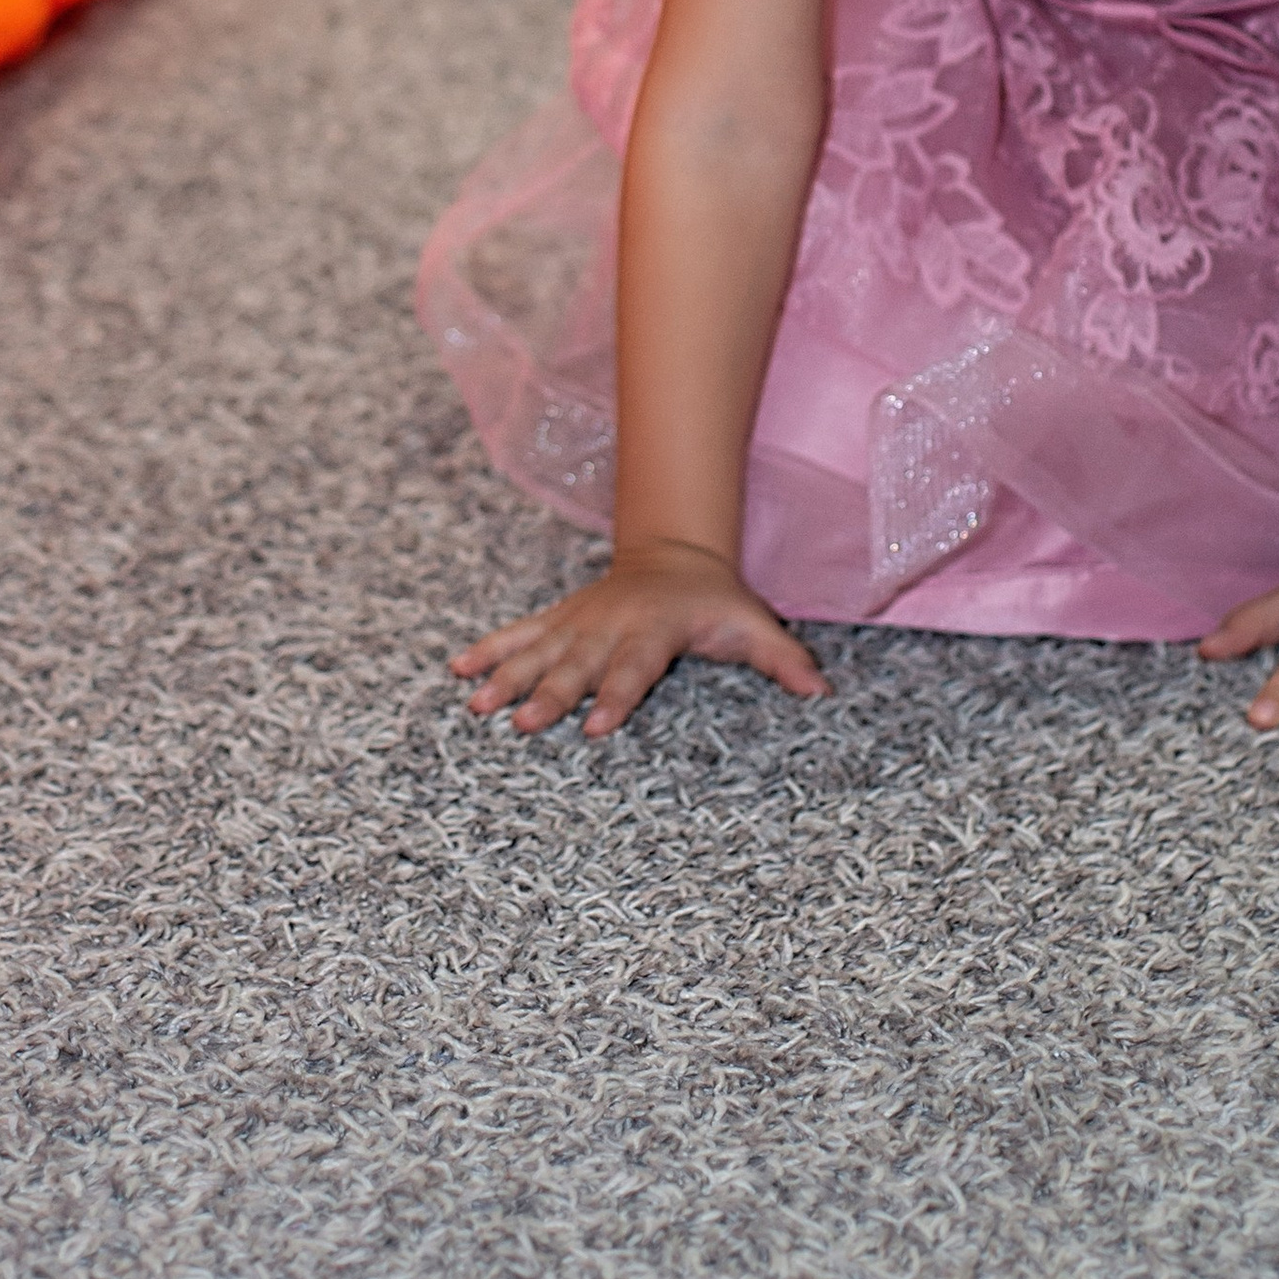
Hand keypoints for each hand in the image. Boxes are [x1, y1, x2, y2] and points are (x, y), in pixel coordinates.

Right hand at [452, 537, 825, 738]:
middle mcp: (611, 625)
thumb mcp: (754, 623)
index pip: (635, 667)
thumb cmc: (715, 601)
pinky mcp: (559, 619)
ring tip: (477, 703)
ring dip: (507, 675)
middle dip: (548, 693)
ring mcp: (580, 621)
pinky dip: (489, 648)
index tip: (594, 726)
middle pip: (577, 664)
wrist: (674, 552)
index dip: (616, 696)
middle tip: (519, 724)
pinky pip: (519, 633)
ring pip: (539, 649)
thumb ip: (782, 658)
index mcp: (655, 629)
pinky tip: (457, 668)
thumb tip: (820, 691)